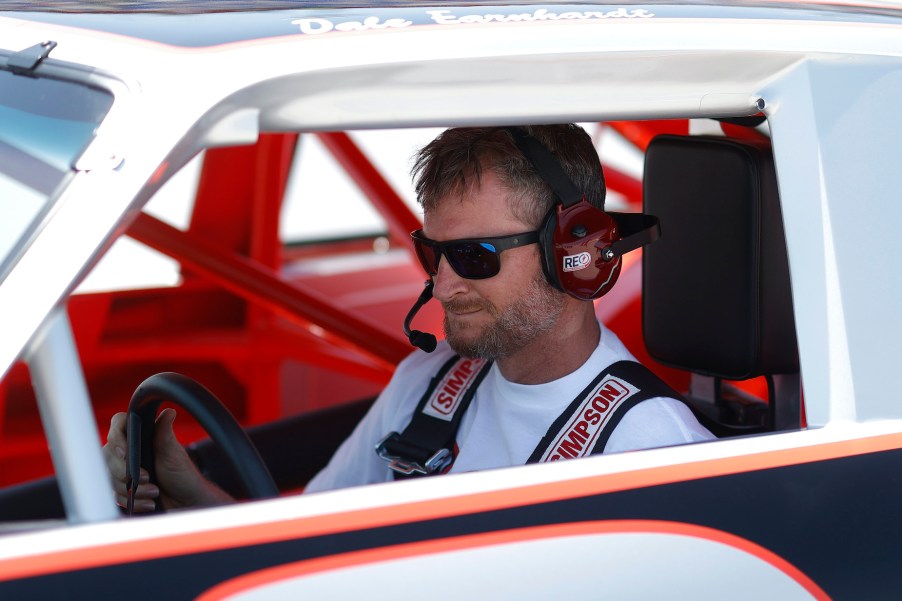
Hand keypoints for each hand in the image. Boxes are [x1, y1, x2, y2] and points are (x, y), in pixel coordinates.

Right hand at [102, 409, 232, 511]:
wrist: (185, 502)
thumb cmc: (182, 474)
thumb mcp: (172, 453)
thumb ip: (164, 433)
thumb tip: (168, 412)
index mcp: (141, 438)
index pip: (118, 427)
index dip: (116, 438)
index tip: (125, 453)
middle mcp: (130, 452)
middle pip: (108, 455)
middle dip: (125, 471)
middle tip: (147, 477)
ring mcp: (125, 471)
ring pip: (110, 477)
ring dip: (133, 489)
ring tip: (154, 491)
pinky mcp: (124, 489)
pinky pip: (115, 495)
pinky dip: (132, 501)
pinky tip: (148, 502)